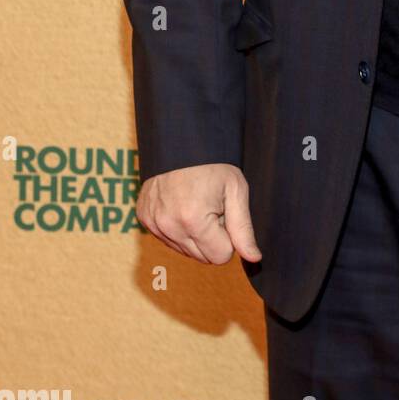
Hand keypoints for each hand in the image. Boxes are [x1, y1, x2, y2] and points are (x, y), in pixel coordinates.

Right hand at [136, 163, 261, 264]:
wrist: (182, 141)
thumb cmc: (214, 164)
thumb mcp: (236, 191)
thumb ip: (244, 229)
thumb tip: (254, 258)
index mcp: (193, 221)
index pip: (220, 257)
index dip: (228, 237)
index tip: (226, 214)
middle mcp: (169, 226)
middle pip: (201, 257)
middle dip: (212, 238)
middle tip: (213, 208)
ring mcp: (153, 223)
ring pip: (184, 250)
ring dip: (195, 234)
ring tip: (197, 204)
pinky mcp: (144, 218)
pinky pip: (167, 238)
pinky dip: (177, 227)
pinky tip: (181, 204)